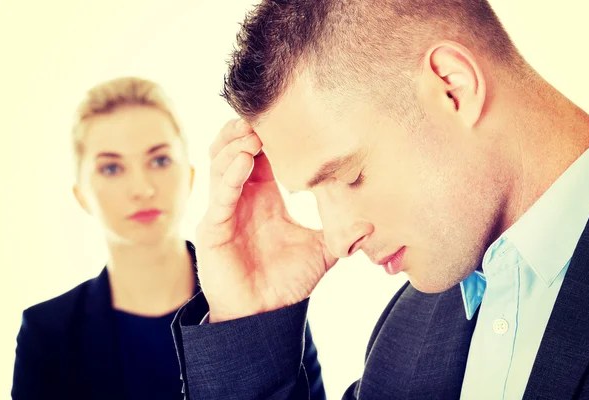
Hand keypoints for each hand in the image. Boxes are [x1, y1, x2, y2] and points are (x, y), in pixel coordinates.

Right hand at [195, 119, 337, 322]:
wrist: (266, 315)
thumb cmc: (287, 282)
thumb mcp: (321, 250)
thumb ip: (343, 231)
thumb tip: (374, 219)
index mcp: (264, 196)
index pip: (259, 153)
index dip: (268, 133)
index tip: (288, 114)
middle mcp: (242, 198)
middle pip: (233, 149)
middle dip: (245, 128)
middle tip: (264, 113)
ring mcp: (226, 211)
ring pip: (220, 164)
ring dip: (235, 144)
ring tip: (253, 131)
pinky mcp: (214, 228)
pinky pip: (220, 196)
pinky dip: (231, 175)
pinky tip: (246, 160)